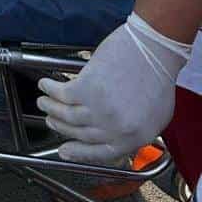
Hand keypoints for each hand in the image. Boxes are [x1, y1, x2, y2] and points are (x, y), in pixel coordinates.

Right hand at [37, 12, 190, 163]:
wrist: (153, 48)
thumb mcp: (156, 115)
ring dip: (50, 108)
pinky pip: (61, 94)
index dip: (78, 152)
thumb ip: (133, 129)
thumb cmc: (157, 75)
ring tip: (43, 102)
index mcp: (135, 138)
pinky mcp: (87, 89)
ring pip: (66, 115)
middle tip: (51, 121)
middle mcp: (116, 129)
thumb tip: (112, 133)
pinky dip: (50, 89)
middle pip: (80, 133)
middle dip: (61, 127)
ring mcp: (100, 111)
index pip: (101, 153)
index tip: (63, 150)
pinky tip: (45, 85)